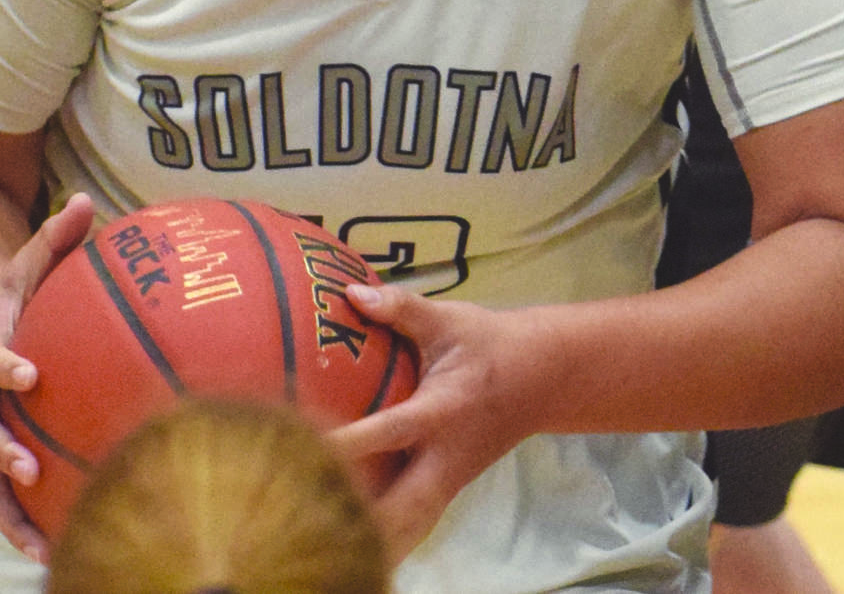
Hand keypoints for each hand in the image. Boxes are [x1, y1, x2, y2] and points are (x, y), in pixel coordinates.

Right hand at [0, 193, 94, 564]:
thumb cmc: (22, 294)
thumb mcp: (32, 261)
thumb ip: (56, 236)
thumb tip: (85, 200)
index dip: (5, 366)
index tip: (32, 375)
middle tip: (29, 464)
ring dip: (10, 510)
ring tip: (42, 544)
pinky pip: (7, 497)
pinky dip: (28, 523)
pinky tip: (61, 552)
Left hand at [326, 282, 547, 560]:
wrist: (543, 378)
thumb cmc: (488, 344)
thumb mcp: (448, 320)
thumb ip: (400, 308)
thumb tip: (350, 294)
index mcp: (440, 411)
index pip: (385, 432)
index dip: (344, 443)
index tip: (300, 449)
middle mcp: (443, 455)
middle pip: (399, 509)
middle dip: (358, 523)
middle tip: (307, 524)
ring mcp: (449, 479)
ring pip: (408, 528)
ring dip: (373, 540)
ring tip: (327, 550)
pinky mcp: (449, 489)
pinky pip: (414, 522)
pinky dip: (388, 535)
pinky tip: (353, 542)